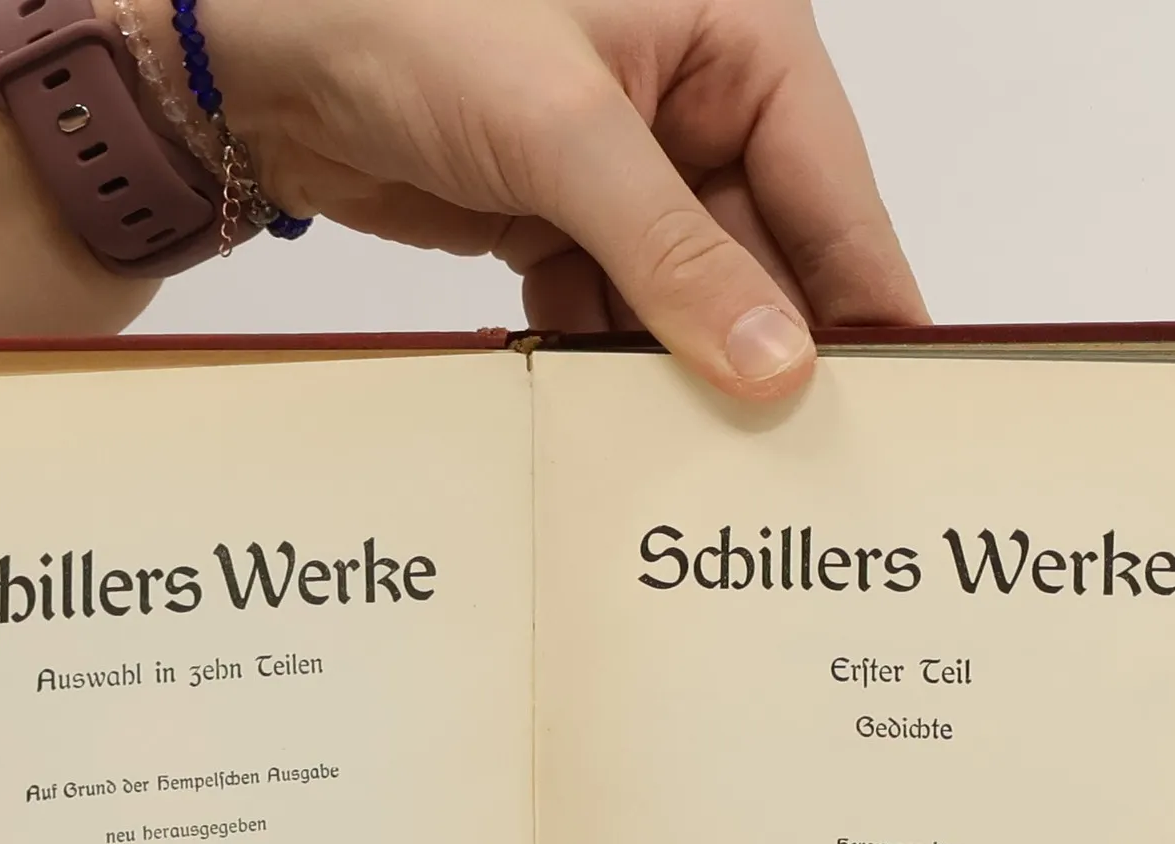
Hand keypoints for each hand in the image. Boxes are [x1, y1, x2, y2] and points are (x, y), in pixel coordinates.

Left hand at [172, 0, 925, 396]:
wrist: (268, 54)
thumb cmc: (416, 15)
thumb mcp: (567, 134)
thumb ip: (676, 254)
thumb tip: (775, 362)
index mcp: (736, 38)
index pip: (832, 186)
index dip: (865, 292)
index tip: (907, 390)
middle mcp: (693, 101)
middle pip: (767, 253)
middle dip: (772, 350)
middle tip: (803, 462)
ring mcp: (625, 168)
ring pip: (690, 295)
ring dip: (689, 373)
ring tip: (714, 467)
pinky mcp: (560, 221)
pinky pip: (614, 309)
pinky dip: (611, 364)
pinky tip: (621, 427)